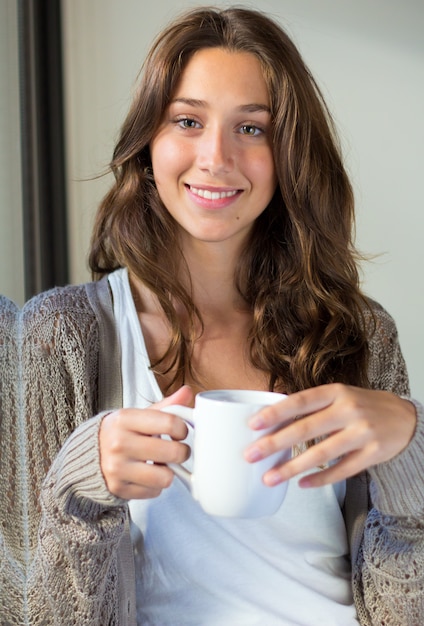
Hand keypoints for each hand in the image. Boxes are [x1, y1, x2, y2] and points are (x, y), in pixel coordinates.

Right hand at [99, 385, 192, 498]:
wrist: (87, 455)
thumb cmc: (119, 433)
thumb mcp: (138, 415)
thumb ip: (165, 406)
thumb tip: (187, 392)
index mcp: (125, 419)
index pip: (170, 423)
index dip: (183, 429)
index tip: (180, 432)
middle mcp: (119, 443)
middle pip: (173, 452)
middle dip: (182, 452)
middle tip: (177, 450)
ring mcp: (117, 468)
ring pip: (166, 477)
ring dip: (168, 471)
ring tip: (160, 464)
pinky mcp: (119, 489)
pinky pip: (154, 491)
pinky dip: (155, 485)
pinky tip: (147, 475)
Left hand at [244, 383, 416, 487]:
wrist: (405, 418)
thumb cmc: (363, 406)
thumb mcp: (339, 395)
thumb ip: (312, 405)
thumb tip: (274, 419)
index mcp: (336, 392)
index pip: (301, 402)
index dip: (275, 413)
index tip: (253, 424)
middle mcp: (349, 410)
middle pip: (306, 429)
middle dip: (275, 443)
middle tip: (251, 455)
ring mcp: (362, 433)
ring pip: (321, 454)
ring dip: (292, 467)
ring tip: (270, 478)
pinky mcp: (372, 454)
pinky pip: (341, 471)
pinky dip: (320, 479)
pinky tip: (301, 484)